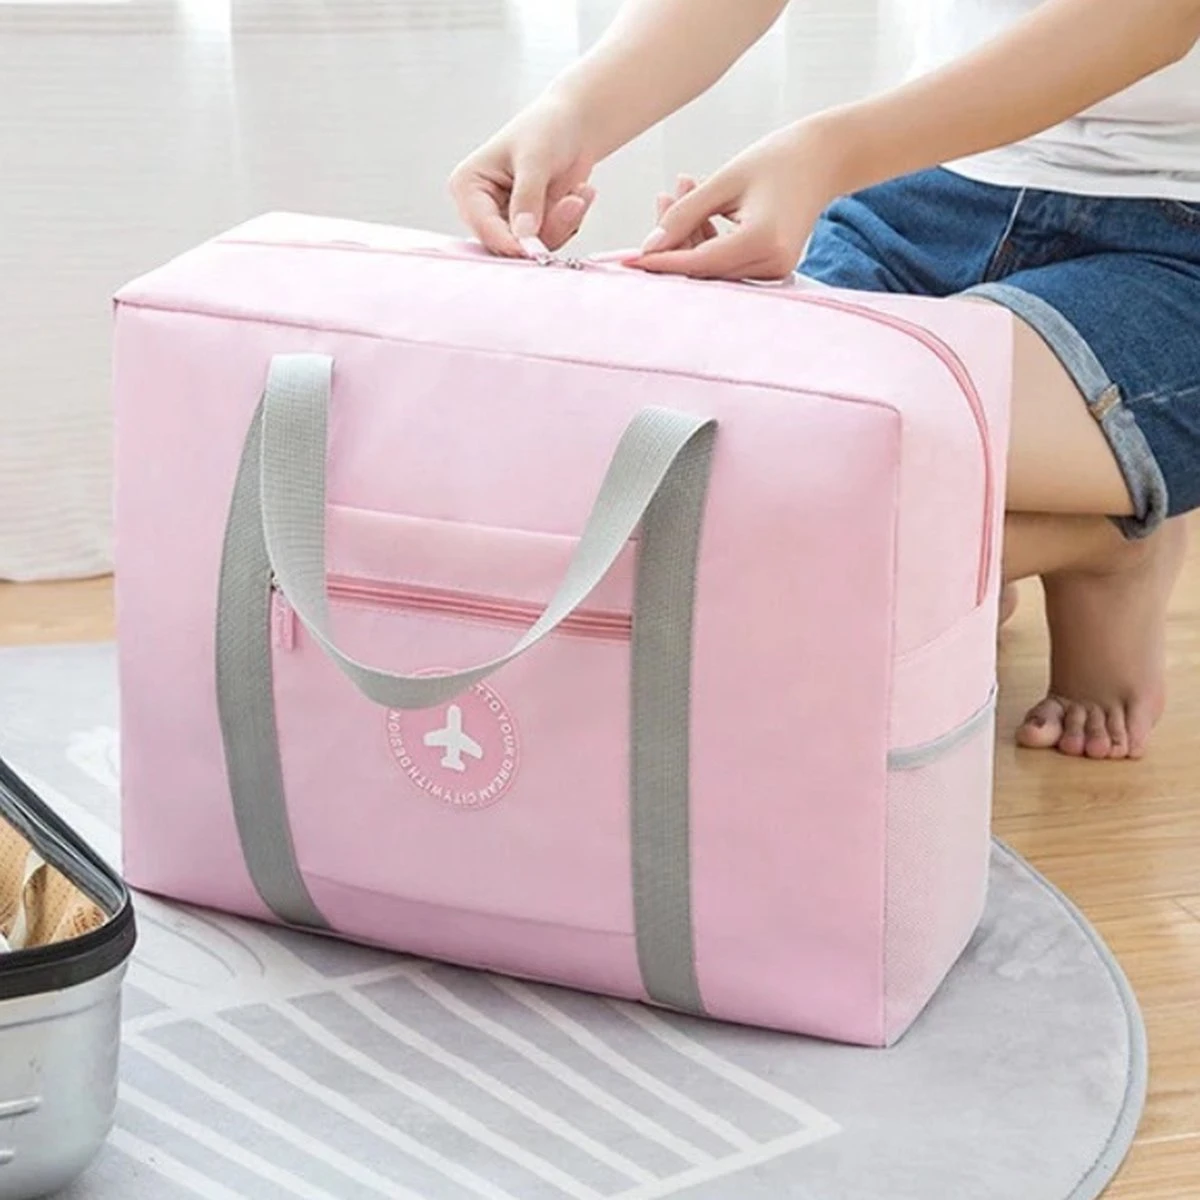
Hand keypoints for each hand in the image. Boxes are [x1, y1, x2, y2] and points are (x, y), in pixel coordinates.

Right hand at [449, 92, 597, 256]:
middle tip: (574, 203)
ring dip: (562, 224)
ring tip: (580, 193)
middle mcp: (481, 209)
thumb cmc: (547, 129)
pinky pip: (549, 243)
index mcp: (468, 186)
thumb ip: (528, 197)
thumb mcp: (536, 159)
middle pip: (508, 244)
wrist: (573, 126)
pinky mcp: (528, 229)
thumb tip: (524, 234)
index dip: (510, 242)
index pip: (483, 227)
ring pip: (531, 247)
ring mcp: (505, 221)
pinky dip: (569, 224)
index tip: (536, 250)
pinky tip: (578, 196)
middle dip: (546, 229)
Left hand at [631, 119, 844, 279]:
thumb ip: (685, 214)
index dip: (660, 262)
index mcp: (763, 242)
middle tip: (662, 198)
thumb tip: (649, 247)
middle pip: (703, 268)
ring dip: (689, 235)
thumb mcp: (725, 180)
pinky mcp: (771, 268)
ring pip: (711, 266)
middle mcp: (771, 264)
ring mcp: (774, 270)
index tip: (626, 260)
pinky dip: (706, 238)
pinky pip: (725, 261)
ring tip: (681, 189)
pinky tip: (699, 205)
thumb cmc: (777, 159)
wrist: (824, 159)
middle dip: (674, 240)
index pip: (698, 263)